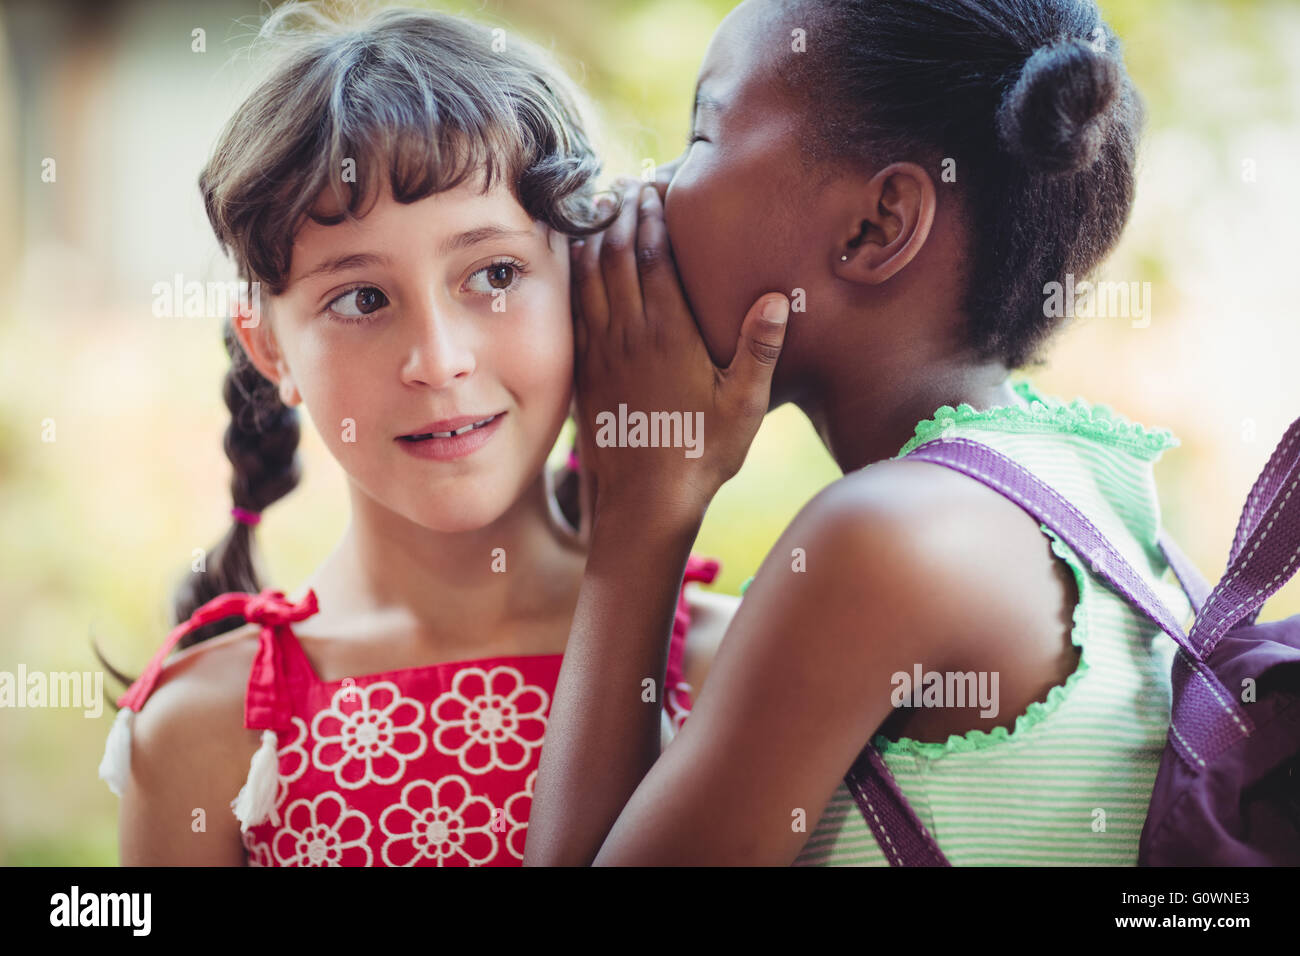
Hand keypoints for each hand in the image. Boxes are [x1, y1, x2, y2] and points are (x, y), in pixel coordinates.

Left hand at [570, 177, 789, 529]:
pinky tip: (577, 262)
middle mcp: (628, 333)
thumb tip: (776, 296)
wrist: (642, 502)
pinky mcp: (585, 369)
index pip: (655, 255)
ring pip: (589, 276)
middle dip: (622, 213)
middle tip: (628, 183)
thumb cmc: (701, 454)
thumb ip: (758, 349)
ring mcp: (601, 350)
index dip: (653, 215)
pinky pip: (574, 307)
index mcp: (667, 333)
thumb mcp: (743, 406)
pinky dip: (575, 274)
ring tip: (601, 207)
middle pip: (618, 254)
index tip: (655, 186)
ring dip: (595, 236)